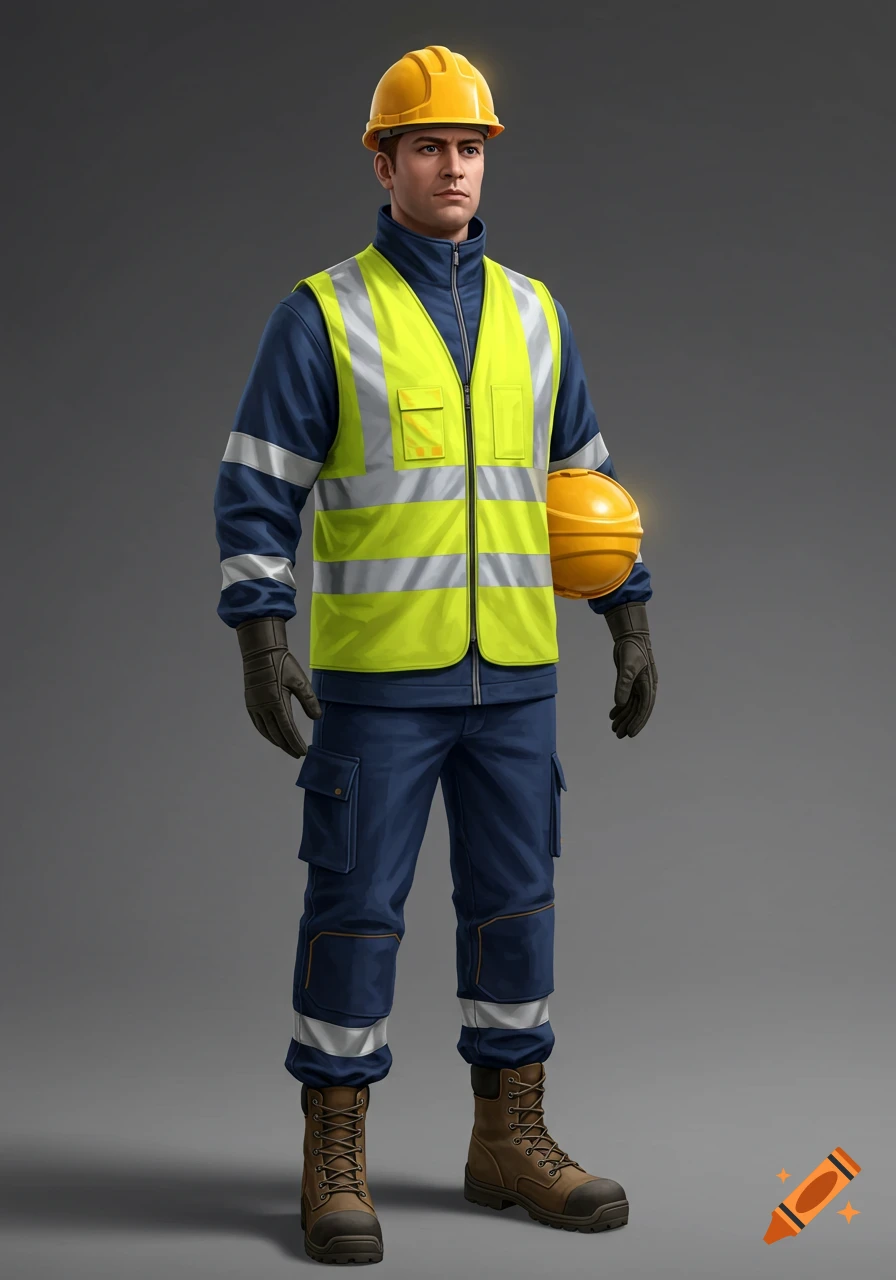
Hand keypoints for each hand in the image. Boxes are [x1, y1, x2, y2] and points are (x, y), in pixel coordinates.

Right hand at [236, 617, 321, 756]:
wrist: (260, 652)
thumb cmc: (282, 664)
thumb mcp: (300, 680)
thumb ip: (309, 700)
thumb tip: (316, 718)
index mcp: (276, 702)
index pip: (287, 729)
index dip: (295, 742)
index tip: (303, 752)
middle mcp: (263, 707)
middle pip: (276, 734)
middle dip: (287, 746)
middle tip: (297, 754)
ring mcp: (254, 706)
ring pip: (265, 731)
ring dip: (277, 742)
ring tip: (287, 748)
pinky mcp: (250, 704)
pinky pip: (258, 724)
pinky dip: (266, 734)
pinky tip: (273, 737)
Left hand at [604, 603, 657, 737]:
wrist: (631, 636)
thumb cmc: (632, 649)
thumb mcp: (627, 665)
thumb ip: (623, 683)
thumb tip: (620, 703)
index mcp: (649, 684)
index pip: (644, 708)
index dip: (638, 722)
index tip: (631, 733)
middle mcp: (645, 687)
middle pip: (637, 710)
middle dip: (629, 723)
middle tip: (619, 735)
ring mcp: (638, 685)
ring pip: (631, 706)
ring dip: (623, 717)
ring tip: (614, 729)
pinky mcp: (631, 682)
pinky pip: (626, 699)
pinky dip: (620, 708)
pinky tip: (612, 716)